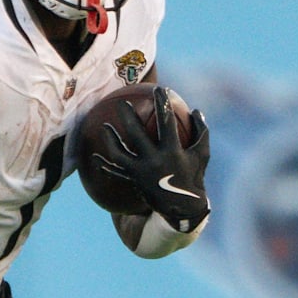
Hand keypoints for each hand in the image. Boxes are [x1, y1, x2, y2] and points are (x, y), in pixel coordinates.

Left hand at [99, 86, 209, 229]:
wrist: (183, 208)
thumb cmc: (194, 176)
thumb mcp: (202, 154)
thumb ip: (201, 131)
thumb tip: (196, 109)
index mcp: (172, 152)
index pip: (167, 123)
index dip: (163, 104)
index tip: (159, 89)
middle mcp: (155, 161)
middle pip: (137, 135)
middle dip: (129, 117)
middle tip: (122, 102)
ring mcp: (141, 172)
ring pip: (120, 154)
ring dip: (110, 140)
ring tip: (104, 126)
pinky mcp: (134, 181)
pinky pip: (116, 172)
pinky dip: (105, 165)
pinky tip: (94, 156)